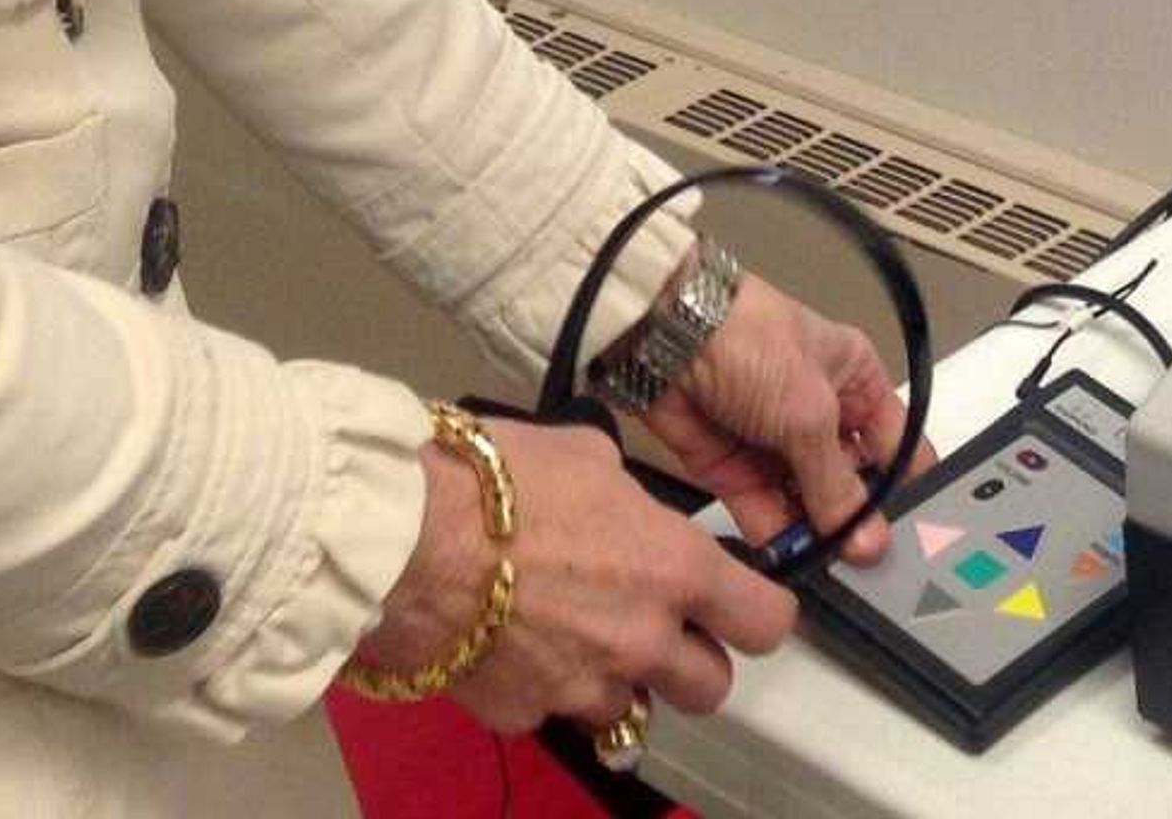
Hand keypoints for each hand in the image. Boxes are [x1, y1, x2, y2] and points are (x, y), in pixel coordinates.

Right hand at [358, 418, 795, 737]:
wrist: (405, 539)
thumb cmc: (497, 482)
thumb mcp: (587, 456)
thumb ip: (628, 496)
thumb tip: (626, 506)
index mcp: (674, 569)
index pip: (767, 621)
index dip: (759, 614)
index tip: (741, 605)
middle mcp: (644, 639)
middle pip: (712, 686)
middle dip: (693, 660)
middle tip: (659, 627)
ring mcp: (585, 687)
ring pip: (632, 709)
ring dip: (619, 679)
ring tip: (576, 635)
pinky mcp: (526, 715)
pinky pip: (554, 713)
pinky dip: (545, 688)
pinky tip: (514, 646)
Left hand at [637, 274, 913, 566]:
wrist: (664, 336)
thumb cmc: (749, 342)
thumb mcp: (809, 412)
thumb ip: (838, 484)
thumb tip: (868, 539)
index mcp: (855, 380)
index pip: (896, 444)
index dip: (905, 489)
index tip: (912, 536)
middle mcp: (821, 415)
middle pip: (852, 483)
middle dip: (859, 522)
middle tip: (869, 568)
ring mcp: (777, 445)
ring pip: (809, 505)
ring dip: (818, 536)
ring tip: (833, 572)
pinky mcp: (736, 470)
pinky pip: (766, 513)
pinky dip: (778, 538)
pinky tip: (793, 563)